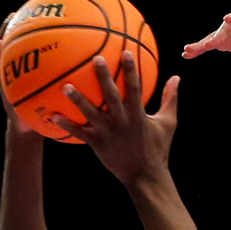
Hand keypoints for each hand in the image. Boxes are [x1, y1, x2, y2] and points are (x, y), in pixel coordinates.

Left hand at [61, 52, 178, 187]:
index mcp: (138, 115)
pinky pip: (80, 133)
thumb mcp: (168, 123)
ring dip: (78, 100)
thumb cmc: (158, 149)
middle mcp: (121, 122)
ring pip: (91, 114)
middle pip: (110, 96)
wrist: (146, 177)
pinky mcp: (98, 145)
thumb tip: (177, 77)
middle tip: (95, 59)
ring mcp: (108, 133)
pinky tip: (53, 115)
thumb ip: (170, 99)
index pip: (134, 88)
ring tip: (65, 86)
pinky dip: (67, 125)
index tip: (126, 52)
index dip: (130, 70)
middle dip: (103, 76)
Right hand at [180, 0, 230, 58]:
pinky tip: (186, 54)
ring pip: (210, 37)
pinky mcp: (221, 41)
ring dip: (200, 44)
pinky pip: (207, 44)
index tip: (228, 19)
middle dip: (216, 33)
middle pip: (221, 28)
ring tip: (189, 50)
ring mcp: (224, 32)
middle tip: (210, 41)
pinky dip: (197, 49)